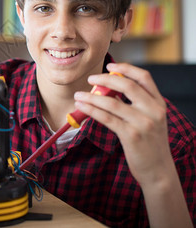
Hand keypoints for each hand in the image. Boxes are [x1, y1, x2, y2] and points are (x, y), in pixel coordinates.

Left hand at [73, 63, 171, 185]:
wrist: (158, 170)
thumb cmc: (149, 143)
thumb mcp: (151, 120)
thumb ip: (137, 104)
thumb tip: (108, 90)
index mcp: (158, 103)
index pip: (144, 77)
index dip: (126, 68)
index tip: (110, 65)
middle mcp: (153, 110)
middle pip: (127, 85)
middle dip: (105, 79)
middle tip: (90, 78)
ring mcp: (143, 123)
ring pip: (112, 102)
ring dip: (91, 96)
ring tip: (78, 95)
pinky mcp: (131, 135)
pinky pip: (106, 118)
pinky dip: (91, 110)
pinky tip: (82, 107)